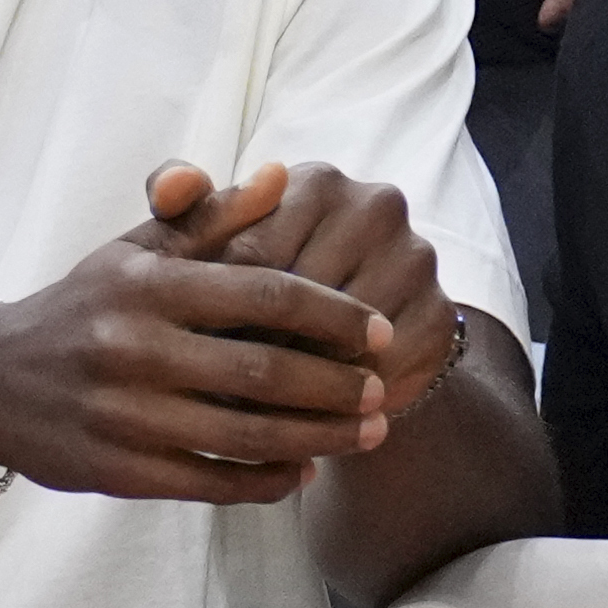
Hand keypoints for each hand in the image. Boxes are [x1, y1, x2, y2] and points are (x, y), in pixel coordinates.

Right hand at [0, 178, 393, 501]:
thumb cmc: (81, 308)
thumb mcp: (134, 252)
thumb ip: (210, 219)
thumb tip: (282, 177)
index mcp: (148, 285)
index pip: (264, 295)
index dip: (333, 315)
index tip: (379, 331)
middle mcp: (135, 349)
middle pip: (264, 373)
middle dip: (337, 387)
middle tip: (380, 391)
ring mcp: (127, 416)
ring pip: (246, 435)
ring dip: (319, 440)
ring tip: (367, 435)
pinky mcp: (120, 472)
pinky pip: (212, 482)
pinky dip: (266, 482)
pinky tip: (303, 472)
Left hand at [146, 158, 459, 404]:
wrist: (350, 343)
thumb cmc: (266, 287)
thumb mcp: (220, 248)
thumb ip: (187, 213)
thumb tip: (165, 189)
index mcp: (317, 182)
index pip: (256, 250)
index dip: (216, 310)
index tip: (185, 353)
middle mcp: (377, 206)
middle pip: (304, 294)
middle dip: (255, 350)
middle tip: (211, 398)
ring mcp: (417, 257)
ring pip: (345, 337)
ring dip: (300, 385)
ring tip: (253, 419)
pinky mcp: (442, 314)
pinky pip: (386, 369)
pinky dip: (346, 404)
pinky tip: (310, 426)